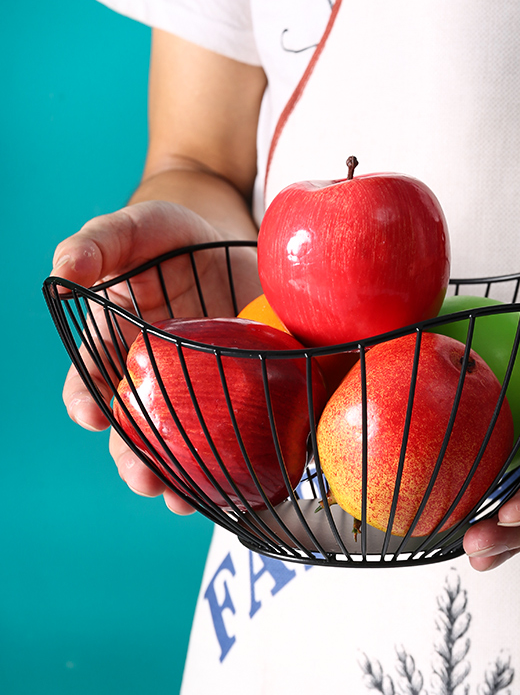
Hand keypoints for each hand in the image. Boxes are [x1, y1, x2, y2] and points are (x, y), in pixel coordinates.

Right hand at [51, 200, 259, 513]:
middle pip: (136, 426)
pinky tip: (244, 482)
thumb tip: (65, 270)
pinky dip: (236, 456)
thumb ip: (96, 243)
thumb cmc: (168, 233)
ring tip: (185, 501)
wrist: (227, 232)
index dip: (87, 401)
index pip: (90, 380)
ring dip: (181, 475)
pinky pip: (237, 424)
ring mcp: (200, 383)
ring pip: (183, 439)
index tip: (96, 414)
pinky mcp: (242, 382)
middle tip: (146, 479)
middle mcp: (153, 373)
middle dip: (135, 458)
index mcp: (115, 343)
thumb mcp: (131, 228)